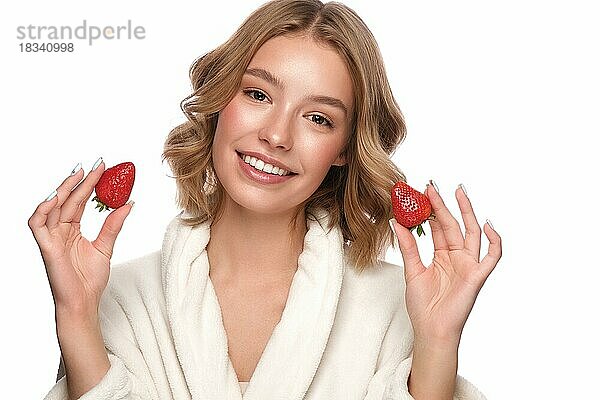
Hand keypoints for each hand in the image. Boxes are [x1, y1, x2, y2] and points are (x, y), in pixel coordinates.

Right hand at [28, 160, 133, 317]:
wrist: (84, 302)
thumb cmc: (90, 279)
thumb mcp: (106, 246)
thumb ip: (113, 224)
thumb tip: (128, 203)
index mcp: (71, 230)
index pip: (78, 201)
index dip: (89, 184)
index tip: (103, 168)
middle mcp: (59, 231)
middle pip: (67, 200)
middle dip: (80, 181)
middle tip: (96, 165)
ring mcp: (51, 238)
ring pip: (52, 207)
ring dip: (64, 189)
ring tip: (79, 175)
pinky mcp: (46, 247)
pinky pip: (37, 224)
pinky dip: (43, 209)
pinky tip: (56, 197)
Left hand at [390, 182, 501, 341]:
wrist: (431, 330)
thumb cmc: (423, 306)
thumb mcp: (412, 271)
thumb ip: (408, 246)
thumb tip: (396, 221)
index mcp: (442, 256)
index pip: (437, 227)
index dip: (429, 210)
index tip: (418, 193)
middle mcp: (457, 257)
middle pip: (452, 225)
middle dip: (443, 205)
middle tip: (432, 185)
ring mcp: (468, 265)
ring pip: (470, 233)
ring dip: (466, 212)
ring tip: (457, 192)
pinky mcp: (477, 276)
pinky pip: (492, 257)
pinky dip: (494, 241)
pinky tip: (487, 224)